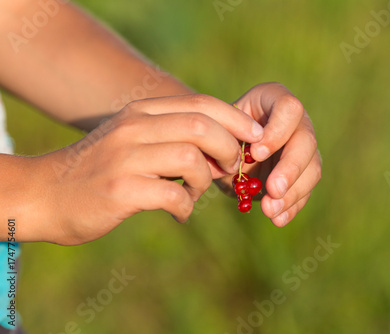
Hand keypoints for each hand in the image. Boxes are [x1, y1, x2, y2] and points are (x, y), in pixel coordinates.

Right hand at [33, 95, 263, 245]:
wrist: (46, 194)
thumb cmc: (100, 170)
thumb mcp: (132, 139)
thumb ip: (170, 135)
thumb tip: (222, 144)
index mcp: (141, 112)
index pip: (200, 104)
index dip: (235, 120)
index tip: (255, 139)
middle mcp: (134, 127)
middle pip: (201, 126)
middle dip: (229, 150)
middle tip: (229, 171)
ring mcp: (125, 157)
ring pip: (191, 158)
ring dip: (205, 181)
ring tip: (194, 193)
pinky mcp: (120, 190)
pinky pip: (173, 196)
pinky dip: (186, 208)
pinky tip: (179, 214)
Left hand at [217, 83, 321, 226]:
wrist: (221, 148)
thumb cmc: (217, 132)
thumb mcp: (217, 130)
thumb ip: (226, 140)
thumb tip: (242, 161)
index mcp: (274, 99)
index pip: (289, 109)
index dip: (278, 131)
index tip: (257, 153)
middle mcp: (296, 122)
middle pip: (306, 141)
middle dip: (290, 168)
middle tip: (272, 190)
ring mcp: (303, 149)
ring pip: (312, 169)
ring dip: (292, 193)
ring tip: (270, 210)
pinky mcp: (302, 174)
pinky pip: (304, 191)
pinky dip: (291, 207)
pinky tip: (278, 219)